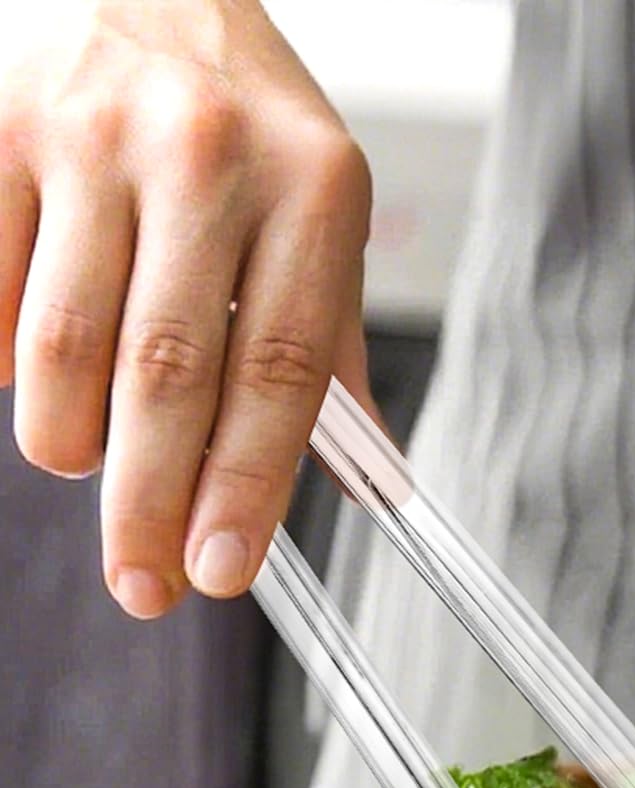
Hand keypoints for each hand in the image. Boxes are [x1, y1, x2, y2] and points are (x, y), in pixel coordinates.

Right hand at [0, 0, 374, 616]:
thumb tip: (375, 484)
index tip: (222, 573)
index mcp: (312, 189)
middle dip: (151, 505)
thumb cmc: (252, 129)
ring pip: (63, 346)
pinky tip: (42, 379)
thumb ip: (332, 348)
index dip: (247, 485)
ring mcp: (92, 137)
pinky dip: (12, 365)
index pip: (280, 370)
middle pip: (165, 373)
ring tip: (91, 465)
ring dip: (72, 442)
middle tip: (146, 590)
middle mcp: (205, 157)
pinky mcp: (0, 131)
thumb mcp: (326, 217)